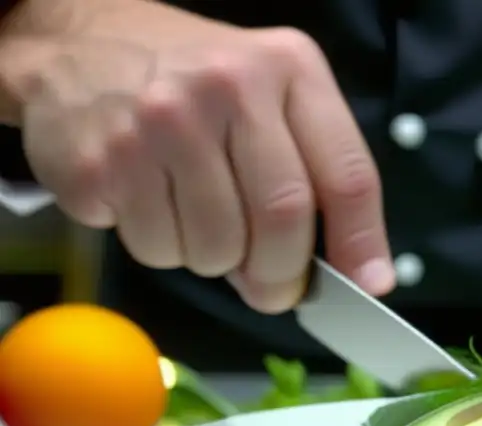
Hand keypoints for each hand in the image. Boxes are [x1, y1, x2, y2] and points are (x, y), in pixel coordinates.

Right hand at [19, 5, 394, 311]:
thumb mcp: (270, 96)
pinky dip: (164, 249)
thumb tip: (356, 276)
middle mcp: (228, 87)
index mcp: (287, 69)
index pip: (347, 174)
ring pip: (218, 248)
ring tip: (200, 222)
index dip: (361, 242)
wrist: (79, 45)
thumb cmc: (195, 84)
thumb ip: (315, 173)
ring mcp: (161, 122)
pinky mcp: (105, 162)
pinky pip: (159, 249)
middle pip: (283, 219)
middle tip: (273, 289)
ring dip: (216, 261)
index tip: (367, 285)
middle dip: (283, 275)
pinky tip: (153, 204)